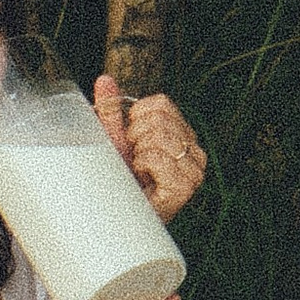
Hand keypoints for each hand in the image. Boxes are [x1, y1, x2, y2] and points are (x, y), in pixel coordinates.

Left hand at [94, 77, 207, 218]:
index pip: (161, 104)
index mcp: (183, 135)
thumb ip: (112, 111)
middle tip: (135, 162)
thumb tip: (105, 80)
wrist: (117, 219)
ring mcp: (193, 170)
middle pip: (158, 118)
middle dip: (135, 137)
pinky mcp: (185, 187)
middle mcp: (194, 151)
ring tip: (140, 173)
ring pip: (158, 135)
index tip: (132, 142)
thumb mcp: (114, 141)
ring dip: (138, 153)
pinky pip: (156, 157)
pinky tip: (144, 181)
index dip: (136, 118)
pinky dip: (142, 165)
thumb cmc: (120, 182)